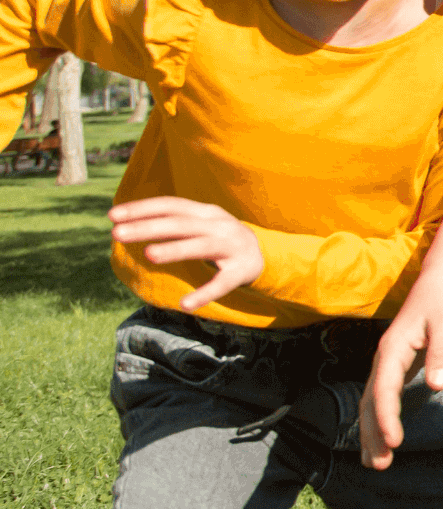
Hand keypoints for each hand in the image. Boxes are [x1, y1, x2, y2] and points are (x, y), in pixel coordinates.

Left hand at [109, 196, 263, 311]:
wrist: (264, 255)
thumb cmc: (219, 240)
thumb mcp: (199, 225)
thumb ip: (171, 223)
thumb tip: (125, 224)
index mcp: (206, 212)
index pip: (171, 205)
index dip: (142, 208)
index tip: (112, 216)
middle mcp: (219, 226)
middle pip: (180, 224)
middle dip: (148, 227)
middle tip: (117, 234)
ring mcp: (231, 247)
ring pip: (200, 246)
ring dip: (175, 249)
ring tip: (149, 255)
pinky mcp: (240, 272)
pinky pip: (221, 283)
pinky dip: (205, 293)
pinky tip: (185, 304)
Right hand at [357, 275, 442, 468]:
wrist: (440, 280)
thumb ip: (442, 353)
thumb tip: (437, 386)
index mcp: (393, 348)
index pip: (385, 389)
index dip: (387, 417)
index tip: (395, 442)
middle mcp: (385, 358)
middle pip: (371, 402)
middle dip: (373, 434)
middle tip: (380, 466)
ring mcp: (388, 364)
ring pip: (372, 402)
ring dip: (372, 432)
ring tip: (376, 463)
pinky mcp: (397, 367)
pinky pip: (381, 398)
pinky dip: (378, 419)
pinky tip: (382, 439)